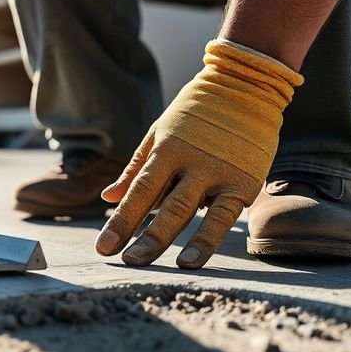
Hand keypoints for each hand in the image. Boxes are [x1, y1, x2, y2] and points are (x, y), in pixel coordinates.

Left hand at [95, 40, 303, 268]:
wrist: (246, 86)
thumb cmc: (196, 114)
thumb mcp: (160, 133)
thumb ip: (136, 168)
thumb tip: (108, 198)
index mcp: (167, 148)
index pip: (139, 190)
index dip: (121, 220)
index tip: (104, 247)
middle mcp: (191, 161)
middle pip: (164, 205)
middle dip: (144, 236)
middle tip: (126, 261)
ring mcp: (219, 172)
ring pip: (193, 211)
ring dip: (176, 241)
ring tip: (159, 265)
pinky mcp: (245, 182)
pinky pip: (226, 215)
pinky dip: (209, 239)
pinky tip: (193, 259)